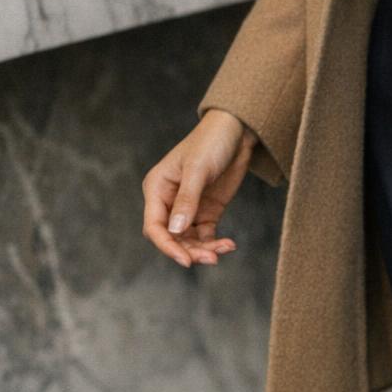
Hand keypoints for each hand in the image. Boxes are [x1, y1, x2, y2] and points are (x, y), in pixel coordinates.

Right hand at [142, 110, 258, 268]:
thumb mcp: (198, 169)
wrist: (237, 131)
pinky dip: (215, 243)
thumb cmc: (211, 142)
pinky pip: (206, 235)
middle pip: (172, 238)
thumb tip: (175, 231)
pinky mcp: (207, 211)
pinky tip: (229, 244)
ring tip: (224, 249)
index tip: (185, 260)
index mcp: (157, 188)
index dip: (167, 245)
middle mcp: (169, 201)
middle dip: (189, 250)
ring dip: (204, 250)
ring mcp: (188, 208)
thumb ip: (187, 200)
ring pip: (189, 240)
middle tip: (212, 258)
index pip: (154, 226)